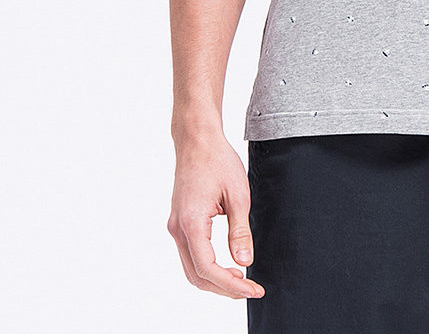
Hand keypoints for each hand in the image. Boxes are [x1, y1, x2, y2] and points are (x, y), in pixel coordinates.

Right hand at [167, 129, 265, 299]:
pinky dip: (206, 266)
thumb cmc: (218, 160)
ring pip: (191, 267)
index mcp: (191, 223)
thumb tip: (244, 262)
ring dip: (214, 279)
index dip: (231, 285)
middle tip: (250, 290)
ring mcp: (175, 225)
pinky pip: (189, 253)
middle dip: (223, 288)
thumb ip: (240, 231)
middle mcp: (177, 228)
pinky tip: (226, 265)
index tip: (253, 289)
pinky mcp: (179, 221)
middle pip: (196, 275)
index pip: (207, 269)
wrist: (197, 139)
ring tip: (241, 280)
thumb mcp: (238, 194)